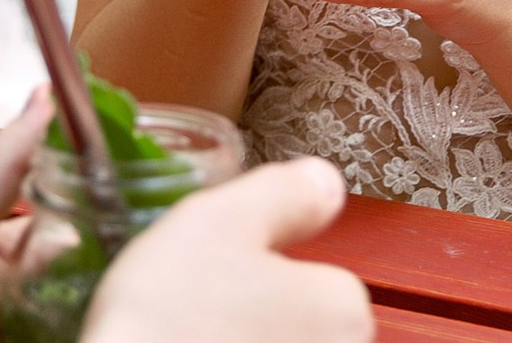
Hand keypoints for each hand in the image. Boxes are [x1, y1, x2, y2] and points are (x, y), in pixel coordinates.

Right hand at [82, 157, 372, 342]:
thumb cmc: (168, 321)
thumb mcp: (218, 221)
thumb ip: (283, 194)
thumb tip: (325, 183)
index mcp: (343, 308)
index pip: (319, 275)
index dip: (261, 269)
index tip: (217, 275)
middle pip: (303, 322)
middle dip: (257, 314)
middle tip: (195, 311)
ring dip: (238, 340)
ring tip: (185, 338)